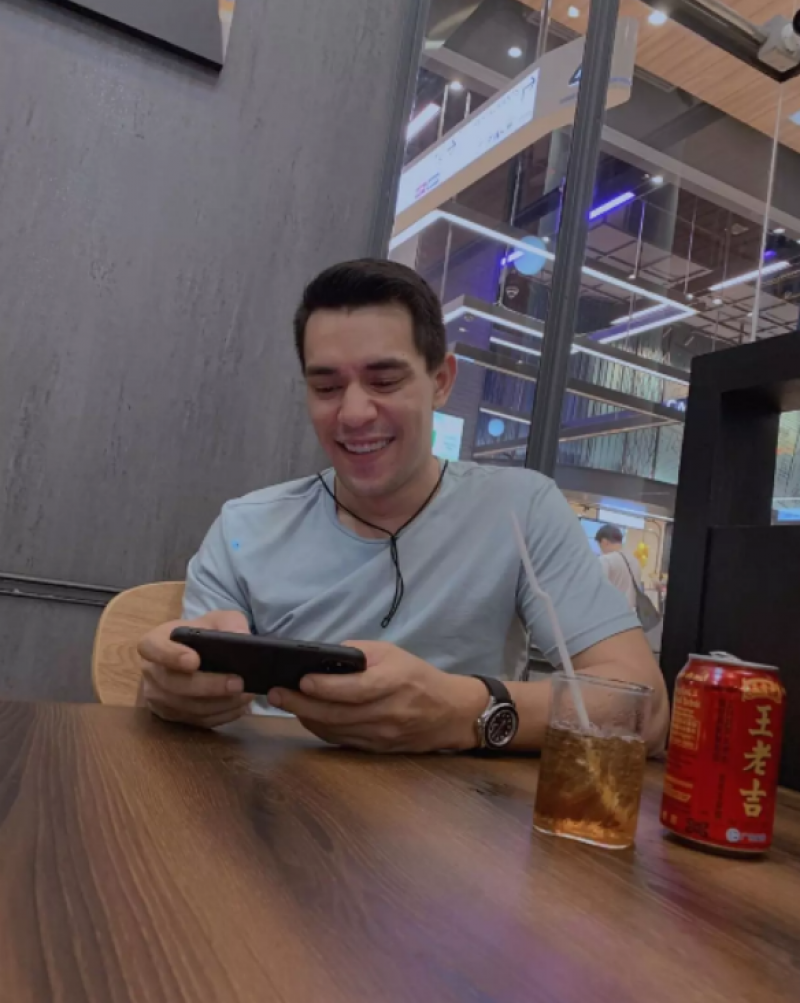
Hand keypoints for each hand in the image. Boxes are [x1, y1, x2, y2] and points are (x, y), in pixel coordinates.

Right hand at [137, 610, 253, 728]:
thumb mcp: (219, 620)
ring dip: (219, 704)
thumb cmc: (205, 634)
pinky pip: (196, 721)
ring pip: (186, 707)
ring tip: (246, 695)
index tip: (194, 660)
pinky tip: (239, 706)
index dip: (170, 655)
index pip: (152, 648)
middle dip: (208, 686)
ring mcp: (158, 698)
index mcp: (154, 642)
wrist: (199, 654)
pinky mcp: (172, 716)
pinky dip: (220, 715)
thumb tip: (242, 636)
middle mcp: (151, 672)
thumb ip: (231, 623)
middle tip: (238, 683)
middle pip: (173, 684)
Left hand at [268, 641, 487, 753]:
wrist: (449, 713)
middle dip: (301, 704)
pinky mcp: (376, 749)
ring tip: (283, 702)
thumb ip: (358, 654)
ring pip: (336, 730)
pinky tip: (305, 716)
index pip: (356, 689)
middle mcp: (388, 712)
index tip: (300, 680)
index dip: (326, 687)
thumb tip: (321, 657)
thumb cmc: (417, 676)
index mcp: (395, 682)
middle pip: (338, 714)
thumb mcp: (392, 653)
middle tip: (275, 693)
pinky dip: (319, 729)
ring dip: (305, 717)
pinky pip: (341, 741)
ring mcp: (382, 735)